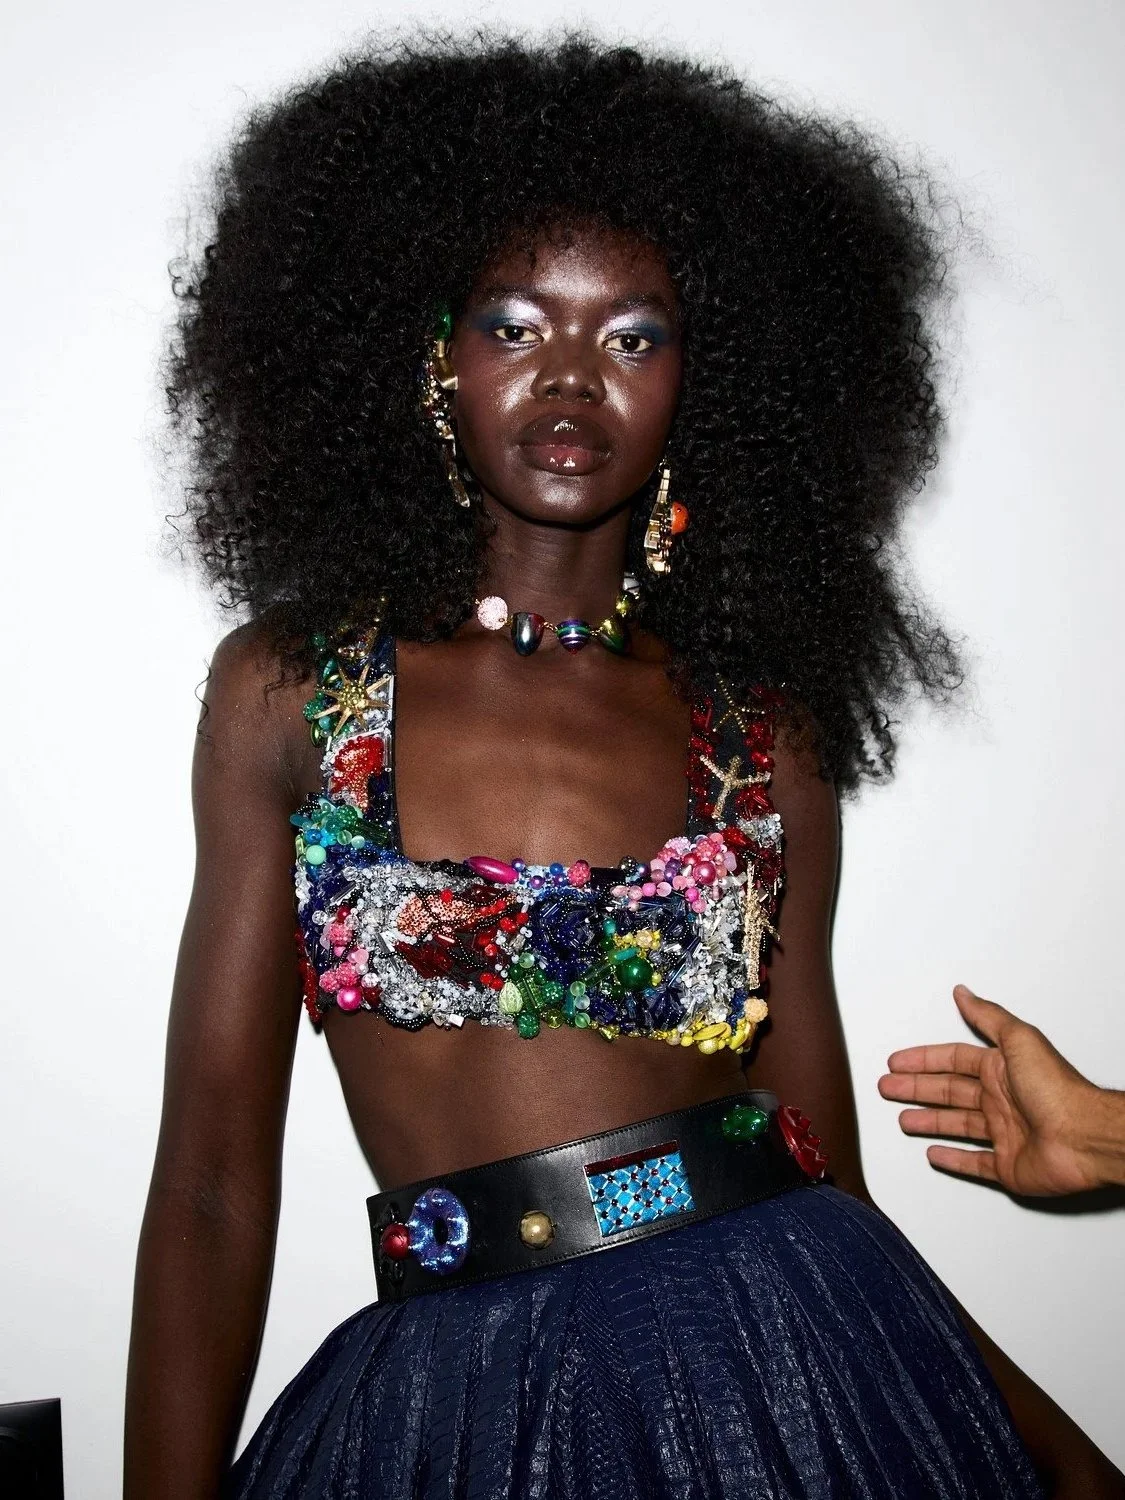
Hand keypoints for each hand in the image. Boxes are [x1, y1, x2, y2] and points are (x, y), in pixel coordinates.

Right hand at [878, 985, 1120, 1195]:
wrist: (1084, 1138)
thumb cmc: (1058, 1090)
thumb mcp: (1019, 1040)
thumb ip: (988, 1017)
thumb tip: (964, 992)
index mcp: (1002, 1069)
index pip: (953, 1060)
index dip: (923, 1060)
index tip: (898, 1061)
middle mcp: (1002, 1099)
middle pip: (948, 1092)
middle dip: (916, 1089)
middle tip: (889, 1087)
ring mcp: (1004, 1133)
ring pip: (957, 1125)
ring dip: (929, 1121)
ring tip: (905, 1119)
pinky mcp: (1008, 1166)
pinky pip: (974, 1163)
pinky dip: (953, 1159)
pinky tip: (936, 1155)